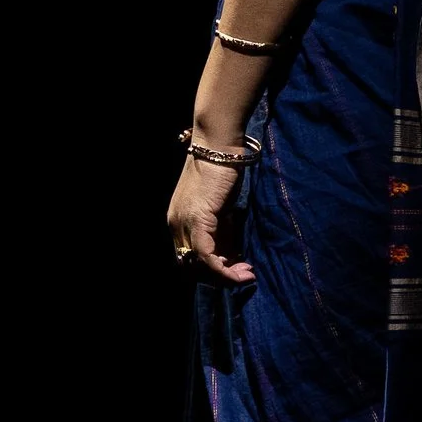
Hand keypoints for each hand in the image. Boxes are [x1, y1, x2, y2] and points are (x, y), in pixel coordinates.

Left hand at [166, 156, 255, 284]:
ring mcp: (183, 222)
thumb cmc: (221, 170)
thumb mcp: (219, 208)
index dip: (211, 269)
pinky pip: (206, 256)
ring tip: (246, 274)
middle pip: (191, 265)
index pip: (188, 257)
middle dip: (217, 276)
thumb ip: (221, 231)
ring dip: (224, 276)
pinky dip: (223, 269)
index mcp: (177, 220)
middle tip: (243, 274)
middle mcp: (175, 224)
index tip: (236, 270)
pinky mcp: (197, 220)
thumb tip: (232, 255)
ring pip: (198, 264)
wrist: (219, 145)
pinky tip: (241, 272)